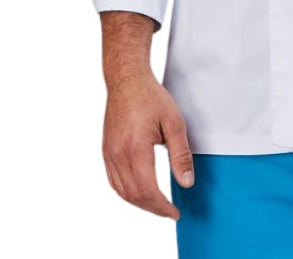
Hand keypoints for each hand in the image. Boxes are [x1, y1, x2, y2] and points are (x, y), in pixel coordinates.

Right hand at [102, 71, 194, 219]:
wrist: (127, 80)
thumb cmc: (151, 97)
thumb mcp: (174, 122)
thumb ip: (181, 154)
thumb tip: (186, 182)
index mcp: (135, 149)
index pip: (148, 191)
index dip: (162, 207)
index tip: (175, 213)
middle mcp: (118, 155)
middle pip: (134, 196)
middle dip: (153, 208)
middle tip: (169, 211)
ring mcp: (109, 154)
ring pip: (122, 191)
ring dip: (140, 202)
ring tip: (157, 204)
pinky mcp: (106, 150)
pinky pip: (114, 181)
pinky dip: (127, 192)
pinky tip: (140, 190)